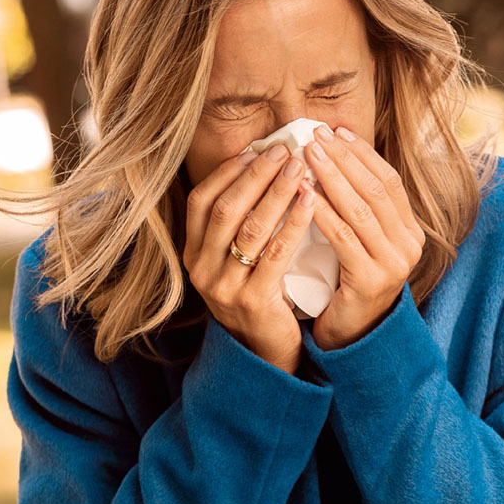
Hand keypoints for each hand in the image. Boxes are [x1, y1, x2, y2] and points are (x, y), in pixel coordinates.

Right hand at [183, 144, 316, 374]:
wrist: (264, 354)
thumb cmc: (256, 295)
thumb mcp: (233, 260)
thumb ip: (239, 222)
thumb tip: (261, 164)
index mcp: (193, 253)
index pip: (201, 200)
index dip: (229, 172)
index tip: (258, 149)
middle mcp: (201, 269)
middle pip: (226, 209)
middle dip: (256, 175)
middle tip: (285, 151)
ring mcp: (224, 287)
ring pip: (251, 229)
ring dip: (277, 193)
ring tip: (301, 168)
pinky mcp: (252, 301)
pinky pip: (275, 254)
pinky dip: (294, 223)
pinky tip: (311, 202)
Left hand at [303, 124, 425, 351]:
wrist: (352, 339)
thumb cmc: (347, 284)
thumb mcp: (360, 242)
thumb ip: (356, 209)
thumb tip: (330, 158)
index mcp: (410, 231)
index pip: (389, 181)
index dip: (362, 153)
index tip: (335, 130)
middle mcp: (409, 245)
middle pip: (376, 190)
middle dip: (344, 158)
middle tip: (316, 134)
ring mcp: (393, 264)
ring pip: (361, 210)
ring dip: (332, 178)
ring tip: (307, 155)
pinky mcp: (370, 281)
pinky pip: (344, 238)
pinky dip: (324, 213)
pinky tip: (304, 194)